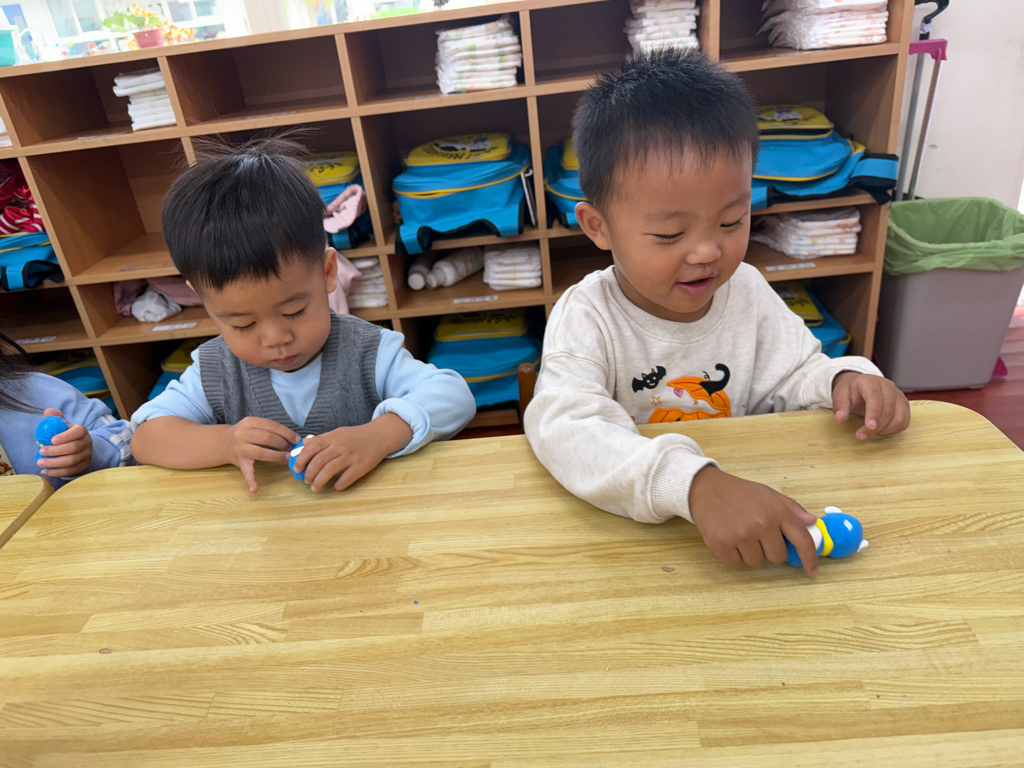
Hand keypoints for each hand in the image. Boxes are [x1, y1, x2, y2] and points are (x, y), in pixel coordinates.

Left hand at [36, 408, 91, 478]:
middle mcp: (87, 443)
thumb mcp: (63, 425)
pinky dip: (56, 472)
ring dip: (54, 463)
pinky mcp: (83, 467)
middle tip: (41, 452)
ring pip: (72, 461)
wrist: (80, 447)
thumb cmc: (67, 435)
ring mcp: (86, 456)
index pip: (77, 432)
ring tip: (40, 463)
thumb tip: (48, 412)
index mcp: (82, 431)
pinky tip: (45, 471)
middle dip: (56, 451)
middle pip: (73, 448)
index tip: (51, 440)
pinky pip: (70, 471)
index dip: (65, 436)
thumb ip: (56, 418)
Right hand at [221, 417, 298, 492]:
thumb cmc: (245, 433)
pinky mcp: (239, 462)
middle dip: (283, 443)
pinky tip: (255, 489)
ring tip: (286, 457)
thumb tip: (293, 438)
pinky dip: (251, 481)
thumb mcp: (254, 425)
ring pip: (261, 452)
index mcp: (249, 422)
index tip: (296, 439)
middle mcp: (243, 434)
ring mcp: (240, 449)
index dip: (286, 433)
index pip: (272, 426)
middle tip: (291, 448)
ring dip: (277, 456)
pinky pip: (246, 472)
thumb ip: (270, 429)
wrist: (223, 442)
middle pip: (268, 438)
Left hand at [292, 414, 412, 492]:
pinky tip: (335, 487)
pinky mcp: (361, 466)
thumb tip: (303, 445)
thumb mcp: (337, 432)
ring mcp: (351, 456)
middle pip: (319, 461)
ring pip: (330, 470)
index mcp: (333, 437)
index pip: (312, 448)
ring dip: (319, 481)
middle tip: (306, 481)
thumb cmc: (356, 435)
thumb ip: (321, 439)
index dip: (302, 459)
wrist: (379, 436)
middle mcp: (340, 446)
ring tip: (315, 488)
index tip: (296, 468)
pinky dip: (338, 485)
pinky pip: (347, 478)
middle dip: (309, 473)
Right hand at [689, 466, 819, 576]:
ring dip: (749, 553)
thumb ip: (791, 508)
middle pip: (777, 557)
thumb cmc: (740, 492)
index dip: (809, 558)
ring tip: (739, 534)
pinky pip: (735, 563)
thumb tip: (811, 522)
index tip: (811, 571)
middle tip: (756, 535)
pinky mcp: (721, 543)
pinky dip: (732, 555)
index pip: (801, 540)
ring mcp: (741, 535)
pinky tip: (727, 539)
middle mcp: (762, 524)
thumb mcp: (768, 494)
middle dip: (769, 550)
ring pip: (755, 562)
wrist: (706, 488)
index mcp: (777, 511)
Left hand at [832, 372, 910, 440]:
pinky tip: (880, 430)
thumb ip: (840, 405)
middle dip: (876, 427)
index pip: (875, 397)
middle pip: (888, 410)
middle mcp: (888, 386)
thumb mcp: (840, 394)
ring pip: (899, 417)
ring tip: (870, 432)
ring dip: (885, 430)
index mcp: (870, 382)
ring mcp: (898, 395)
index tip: (869, 427)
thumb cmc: (851, 391)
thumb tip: (840, 418)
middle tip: (861, 435)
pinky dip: (893, 429)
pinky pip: (903, 421)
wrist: (861, 385)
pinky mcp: (904, 405)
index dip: (873, 413)